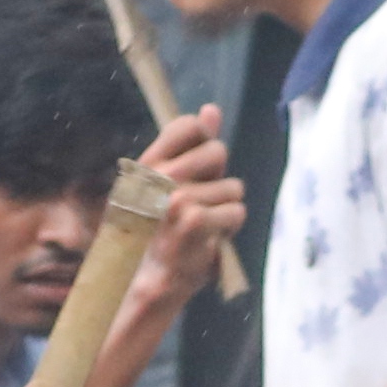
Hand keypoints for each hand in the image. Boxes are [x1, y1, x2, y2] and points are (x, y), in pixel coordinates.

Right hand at [131, 98, 244, 303]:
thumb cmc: (161, 228)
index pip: (189, 125)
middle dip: (218, 179)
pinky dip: (229, 228)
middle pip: (218, 152)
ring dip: (225, 208)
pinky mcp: (194, 220)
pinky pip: (236, 211)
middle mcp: (160, 175)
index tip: (199, 166)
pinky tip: (209, 237)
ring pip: (233, 187)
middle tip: (199, 202)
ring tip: (202, 225)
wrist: (151, 276)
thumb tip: (211, 110)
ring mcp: (176, 197)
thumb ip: (192, 144)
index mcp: (150, 161)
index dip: (204, 142)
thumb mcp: (171, 181)